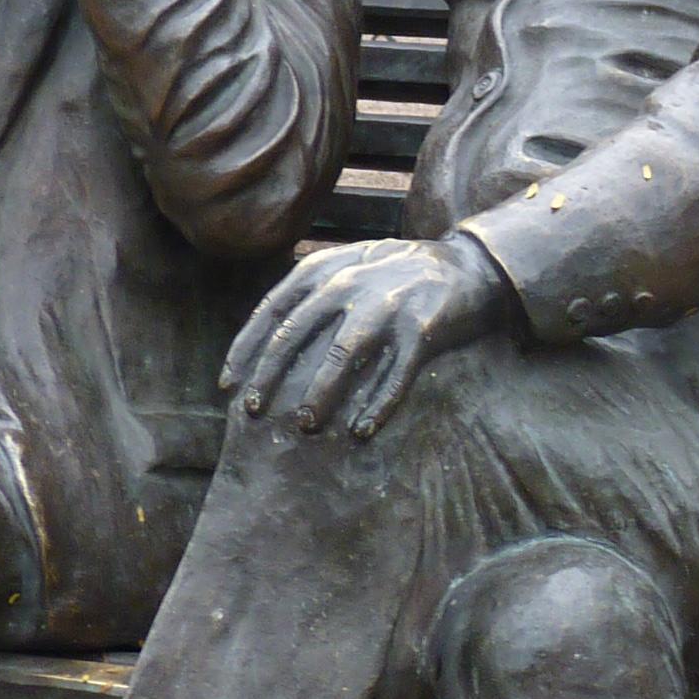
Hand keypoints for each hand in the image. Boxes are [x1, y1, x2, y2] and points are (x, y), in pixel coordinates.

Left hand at [220, 236, 516, 439]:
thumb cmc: (397, 276)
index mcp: (327, 267)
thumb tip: (263, 342)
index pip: (273, 310)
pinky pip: (395, 375)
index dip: (246, 349)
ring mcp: (389, 305)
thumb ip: (311, 293)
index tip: (228, 385)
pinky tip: (361, 431)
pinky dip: (377, 406)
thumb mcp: (348, 268)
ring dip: (320, 393)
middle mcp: (352, 281)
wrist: (470, 267)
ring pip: (342, 356)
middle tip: (254, 413)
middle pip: (297, 335)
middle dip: (270, 377)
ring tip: (305, 425)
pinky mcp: (423, 329)